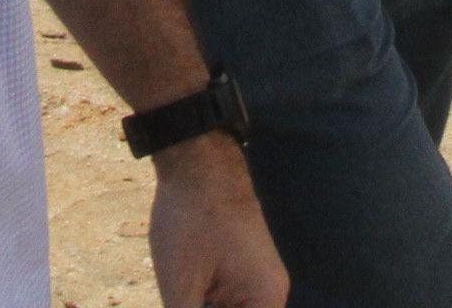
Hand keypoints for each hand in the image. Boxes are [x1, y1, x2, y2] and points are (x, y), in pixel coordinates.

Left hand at [148, 136, 285, 307]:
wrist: (196, 159)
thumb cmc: (191, 217)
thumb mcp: (181, 286)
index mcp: (266, 302)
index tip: (191, 305)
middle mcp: (270, 296)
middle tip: (183, 298)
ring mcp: (257, 283)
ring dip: (200, 307)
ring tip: (185, 288)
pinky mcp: (242, 272)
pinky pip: (227, 305)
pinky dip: (203, 306)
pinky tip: (185, 296)